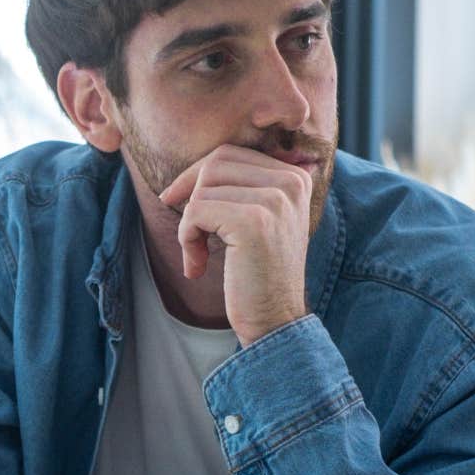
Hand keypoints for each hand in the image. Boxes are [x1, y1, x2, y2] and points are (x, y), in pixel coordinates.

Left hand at [159, 143, 310, 346]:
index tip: (178, 204)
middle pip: (214, 163)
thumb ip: (239, 189)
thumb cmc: (257, 274)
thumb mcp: (257, 221)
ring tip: (197, 254)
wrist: (274, 320)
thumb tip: (190, 172)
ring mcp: (274, 200)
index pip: (229, 154)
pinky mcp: (253, 222)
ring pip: (202, 188)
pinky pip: (196, 211)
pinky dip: (186, 238)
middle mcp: (290, 182)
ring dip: (188, 224)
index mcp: (295, 177)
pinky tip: (198, 266)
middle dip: (189, 194)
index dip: (196, 177)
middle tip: (188, 234)